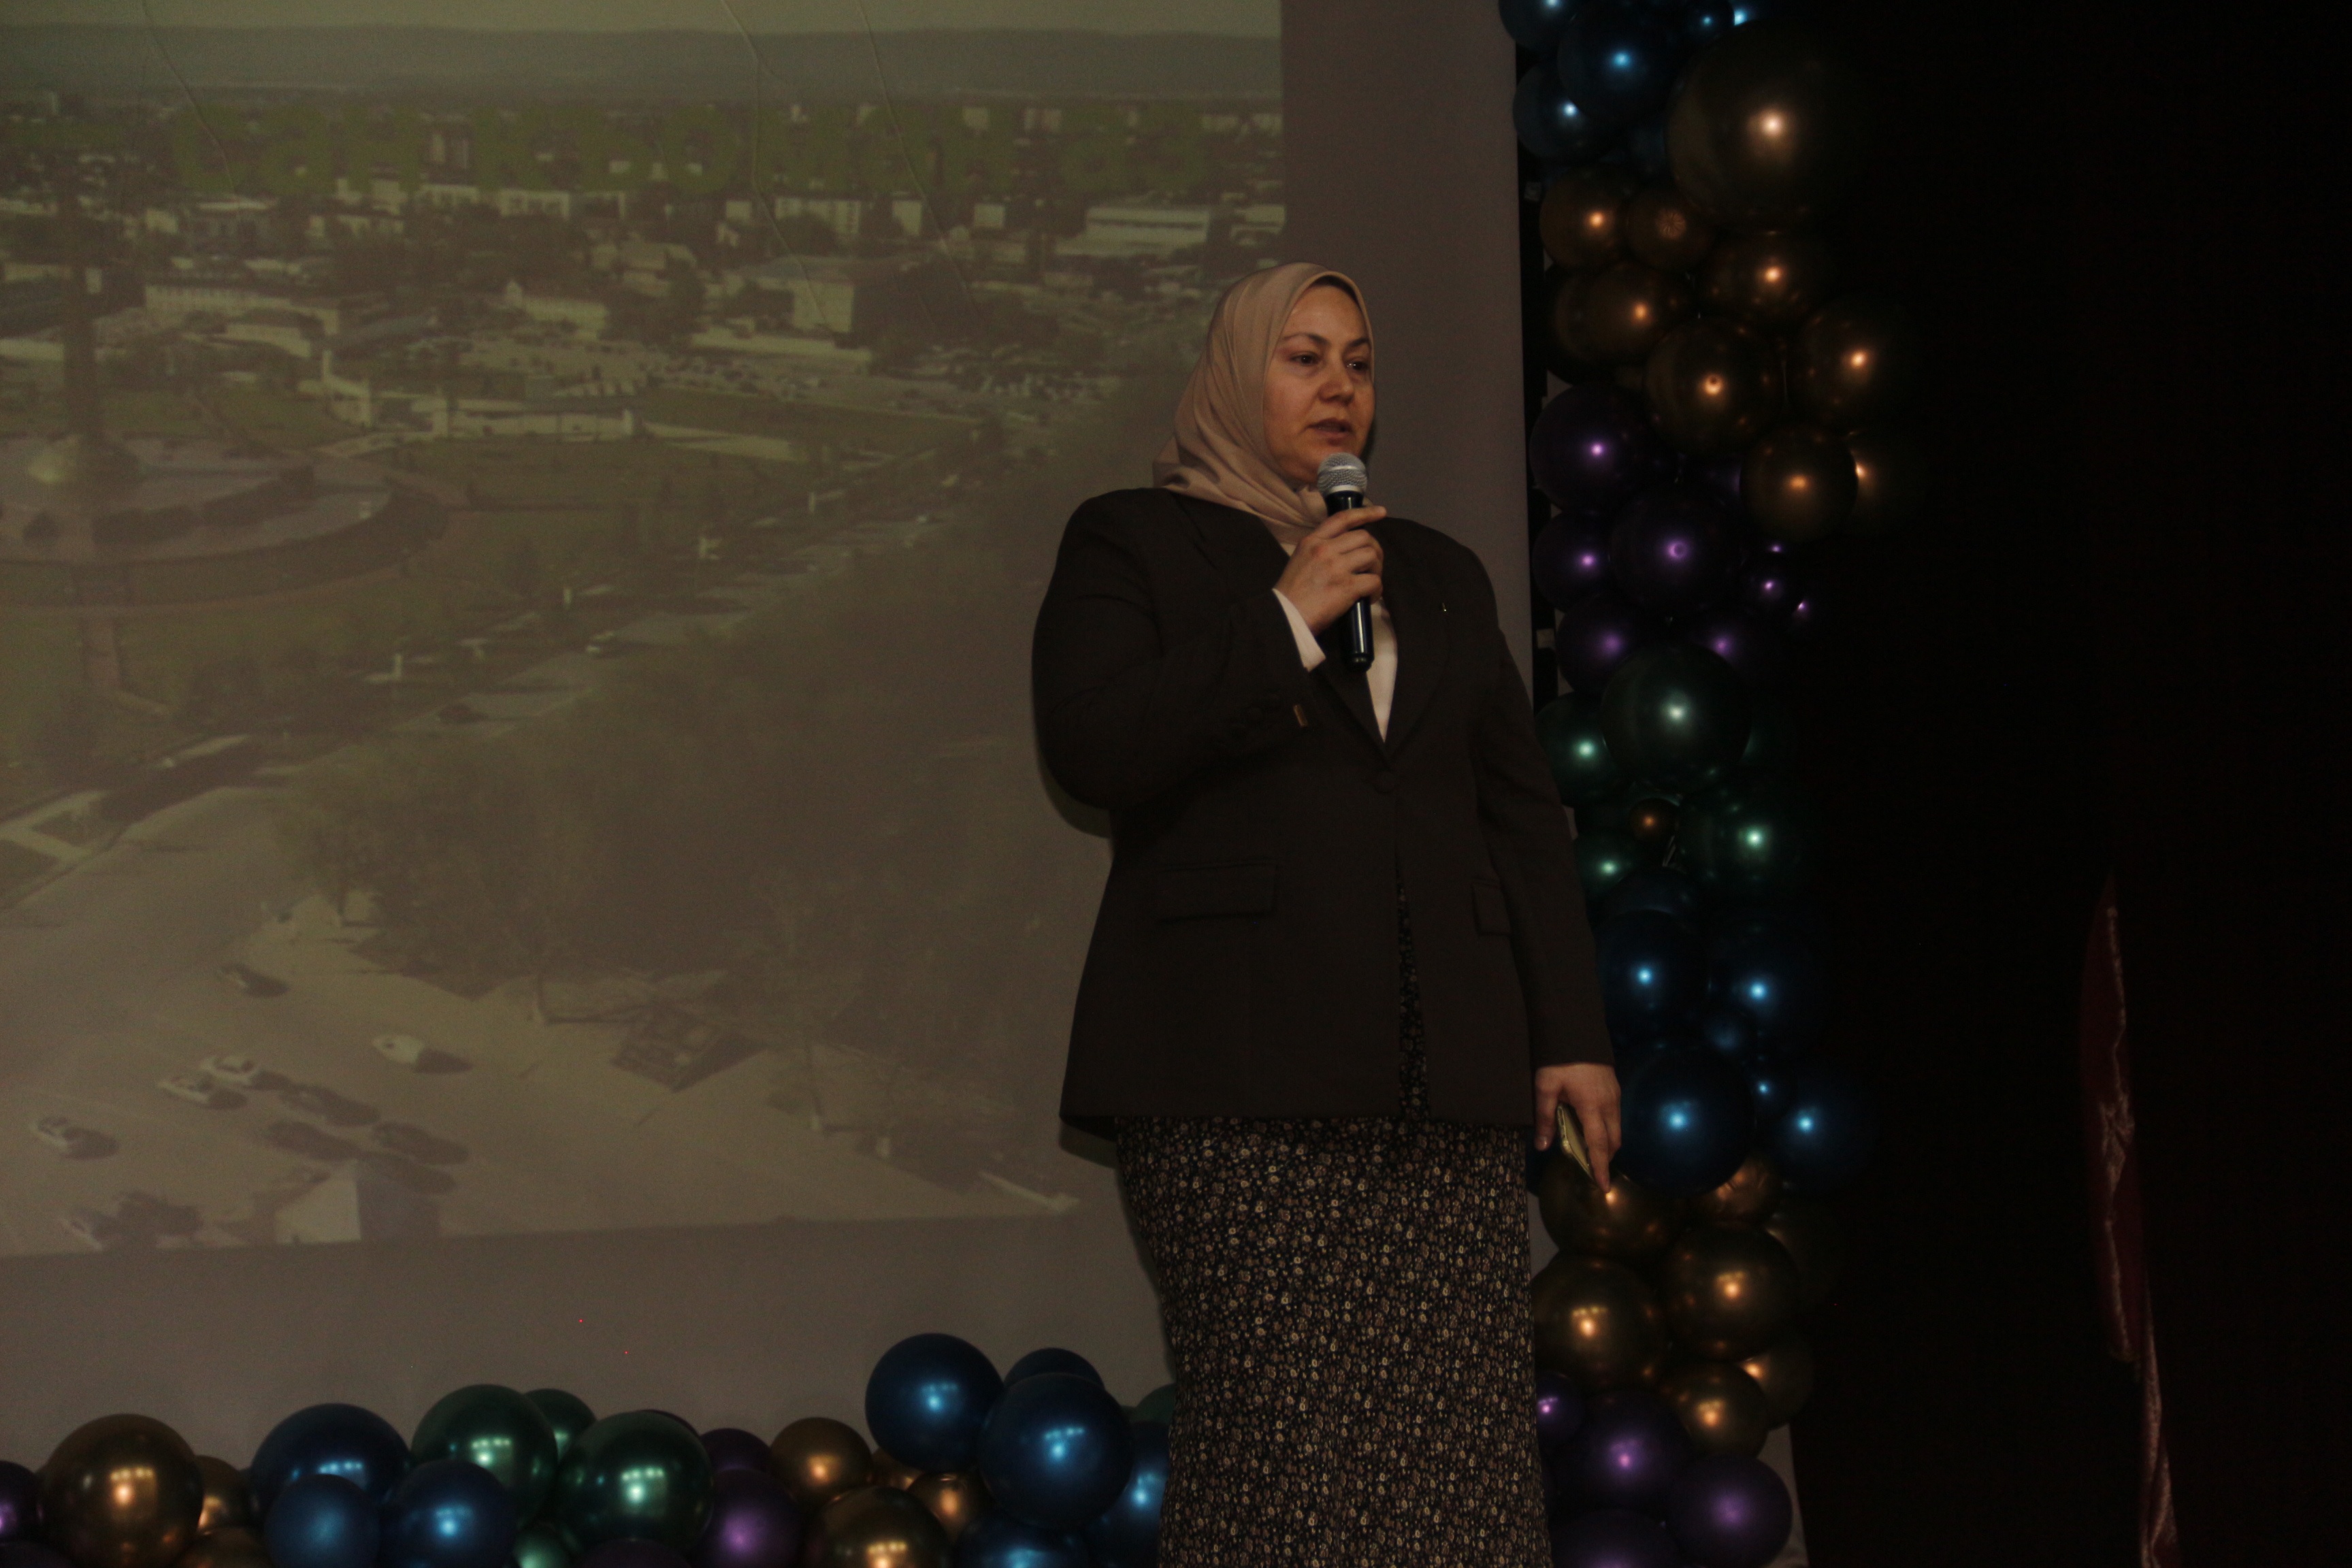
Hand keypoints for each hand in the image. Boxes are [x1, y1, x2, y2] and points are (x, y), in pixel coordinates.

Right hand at [1273, 504, 1386, 632]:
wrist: (1286, 617)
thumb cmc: (1291, 595)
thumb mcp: (1300, 560)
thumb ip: (1319, 550)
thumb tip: (1345, 550)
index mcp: (1312, 541)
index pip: (1342, 519)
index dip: (1364, 513)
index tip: (1380, 512)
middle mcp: (1324, 550)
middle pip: (1363, 537)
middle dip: (1374, 549)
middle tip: (1373, 565)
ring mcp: (1336, 567)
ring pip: (1371, 556)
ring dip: (1377, 569)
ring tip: (1370, 582)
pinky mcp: (1346, 587)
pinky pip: (1373, 581)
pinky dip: (1376, 589)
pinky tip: (1369, 597)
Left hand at [1534, 1062, 1622, 1189]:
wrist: (1576, 1029)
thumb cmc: (1559, 1059)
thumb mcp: (1545, 1087)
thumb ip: (1544, 1117)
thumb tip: (1542, 1146)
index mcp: (1592, 1106)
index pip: (1599, 1144)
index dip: (1600, 1166)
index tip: (1603, 1185)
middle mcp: (1609, 1103)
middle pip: (1613, 1140)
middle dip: (1605, 1157)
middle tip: (1592, 1168)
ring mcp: (1614, 1094)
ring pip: (1617, 1128)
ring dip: (1607, 1143)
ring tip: (1591, 1151)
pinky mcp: (1614, 1087)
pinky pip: (1616, 1116)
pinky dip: (1608, 1129)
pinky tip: (1594, 1128)